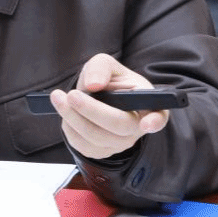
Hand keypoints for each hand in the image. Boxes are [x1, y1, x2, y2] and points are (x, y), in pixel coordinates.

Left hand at [50, 53, 169, 158]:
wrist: (98, 98)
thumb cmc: (109, 81)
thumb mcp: (106, 65)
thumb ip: (101, 68)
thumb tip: (93, 85)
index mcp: (148, 104)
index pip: (159, 116)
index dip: (155, 121)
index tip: (146, 123)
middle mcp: (137, 127)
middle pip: (117, 125)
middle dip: (91, 110)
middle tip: (71, 95)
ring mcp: (121, 143)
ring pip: (96, 137)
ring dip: (72, 117)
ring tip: (58, 97)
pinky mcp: (102, 152)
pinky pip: (83, 145)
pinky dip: (70, 127)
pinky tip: (65, 111)